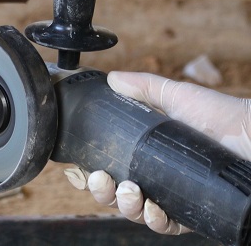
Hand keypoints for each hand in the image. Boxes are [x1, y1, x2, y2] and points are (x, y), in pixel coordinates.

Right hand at [66, 71, 250, 234]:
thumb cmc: (223, 117)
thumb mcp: (178, 96)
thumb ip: (145, 87)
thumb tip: (112, 77)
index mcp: (147, 153)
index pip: (110, 166)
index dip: (91, 172)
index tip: (78, 170)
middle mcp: (156, 177)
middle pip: (116, 193)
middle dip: (102, 191)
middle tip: (101, 179)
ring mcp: (173, 196)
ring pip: (136, 211)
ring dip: (125, 205)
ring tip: (129, 191)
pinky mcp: (193, 212)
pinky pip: (166, 225)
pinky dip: (155, 220)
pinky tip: (154, 208)